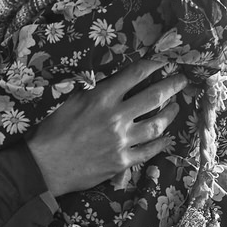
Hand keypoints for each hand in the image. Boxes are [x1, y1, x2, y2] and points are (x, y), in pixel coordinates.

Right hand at [26, 58, 188, 195]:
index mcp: (102, 97)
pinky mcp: (121, 162)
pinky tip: (166, 137)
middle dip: (173, 85)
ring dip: (171, 114)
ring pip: (157, 124)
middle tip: (183, 80)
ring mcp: (121, 141)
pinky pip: (149, 151)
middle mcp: (116, 117)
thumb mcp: (69, 100)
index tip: (165, 60)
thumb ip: (93, 89)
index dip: (155, 64)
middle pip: (154, 96)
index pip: (136, 74)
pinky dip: (160, 143)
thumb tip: (110, 77)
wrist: (43, 166)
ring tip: (177, 107)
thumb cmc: (51, 131)